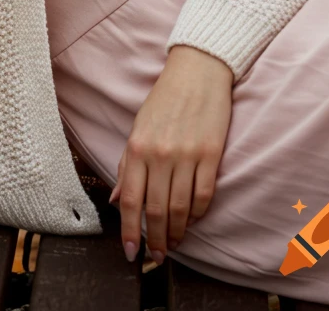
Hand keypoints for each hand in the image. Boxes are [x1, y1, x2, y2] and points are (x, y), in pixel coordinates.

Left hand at [110, 45, 233, 262]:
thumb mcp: (138, 129)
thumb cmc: (164, 100)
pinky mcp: (210, 155)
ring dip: (176, 232)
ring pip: (180, 208)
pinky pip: (203, 195)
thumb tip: (118, 200)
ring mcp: (187, 156)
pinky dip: (197, 214)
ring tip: (173, 243)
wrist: (197, 72)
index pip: (130, 200)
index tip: (131, 253)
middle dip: (155, 240)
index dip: (130, 231)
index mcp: (137, 147)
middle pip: (155, 210)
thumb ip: (128, 166)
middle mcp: (160, 154)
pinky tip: (192, 220)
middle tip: (157, 256)